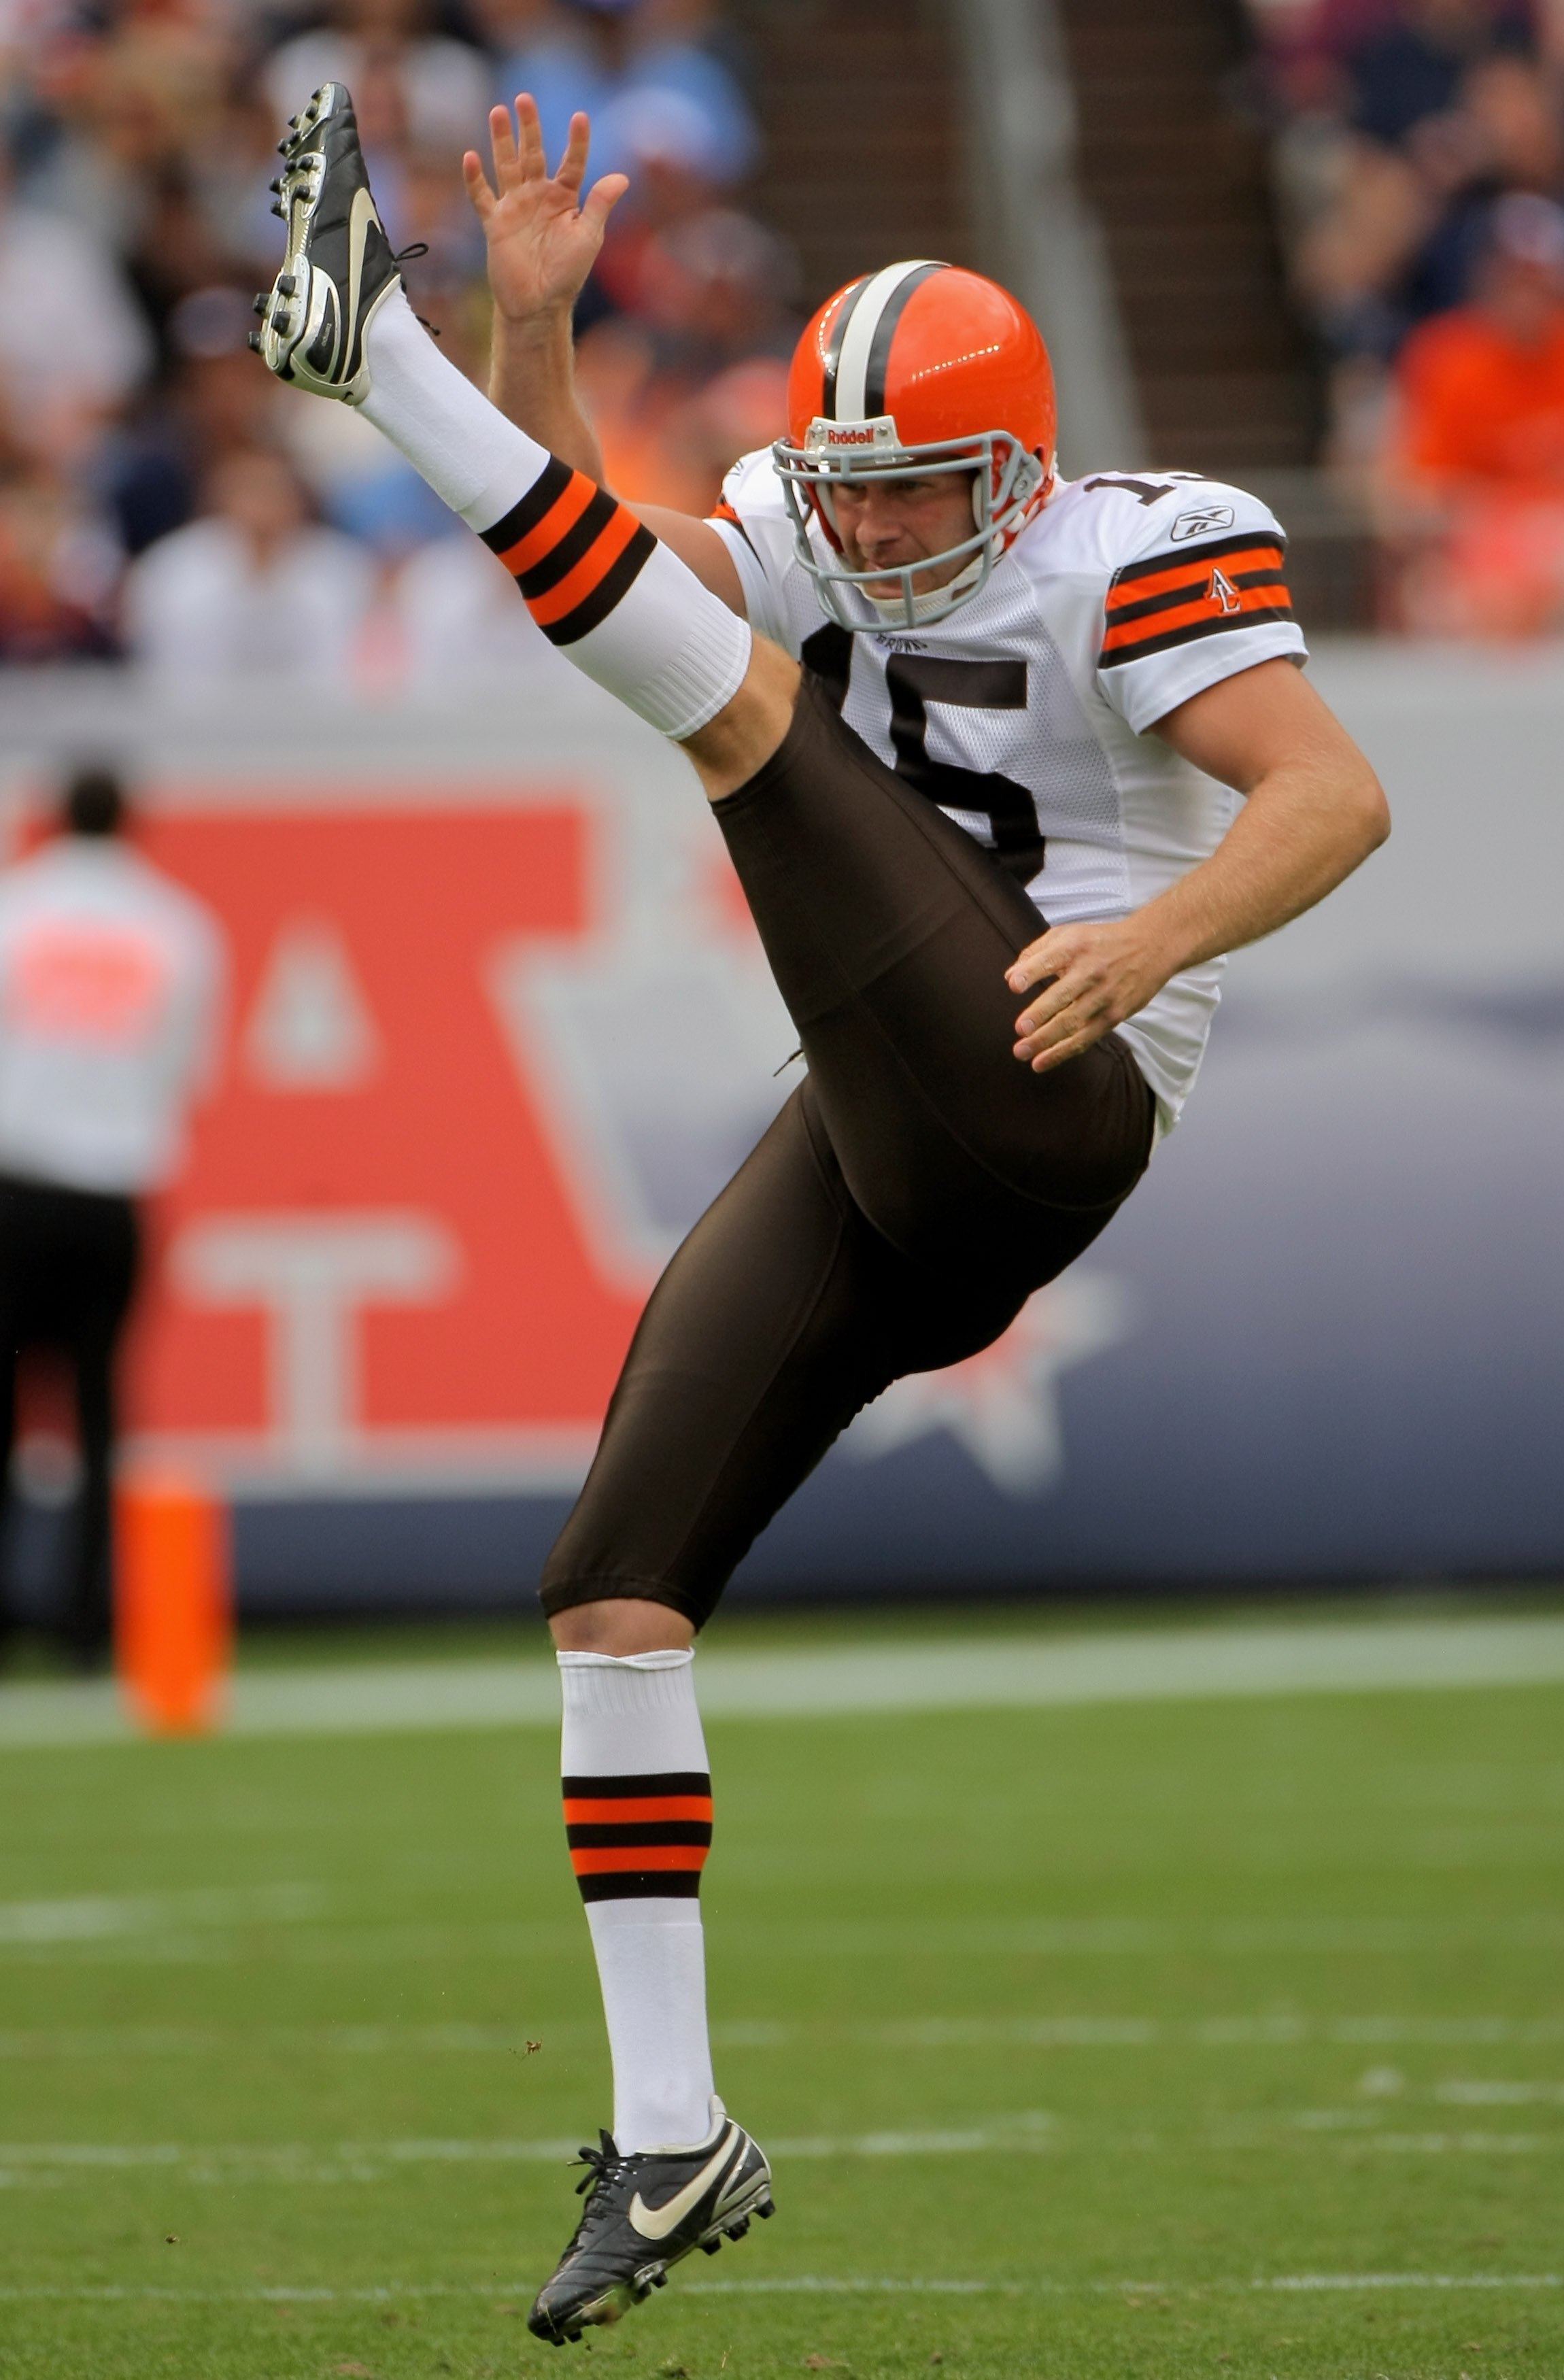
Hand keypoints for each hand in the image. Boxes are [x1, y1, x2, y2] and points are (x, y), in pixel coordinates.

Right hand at [463, 97, 627, 327]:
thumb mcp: (588, 237)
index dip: (576, 142)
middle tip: (525, 99)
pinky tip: (470, 157)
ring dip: (502, 140)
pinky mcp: (495, 223)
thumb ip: (600, 205)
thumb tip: (621, 178)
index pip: (571, 163)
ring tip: (498, 111)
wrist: (539, 305)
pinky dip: (475, 179)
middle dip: (529, 127)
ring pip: (506, 165)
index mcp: (564, 198)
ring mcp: (515, 207)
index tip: (580, 117)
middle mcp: (538, 196)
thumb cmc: (567, 274)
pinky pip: (482, 197)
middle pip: (533, 154)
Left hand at [1005, 916, 1173, 1070]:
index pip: (1050, 960)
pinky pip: (1085, 1038)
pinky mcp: (1114, 1015)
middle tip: (1020, 1029)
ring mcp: (1104, 995)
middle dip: (1040, 1014)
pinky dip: (1062, 1052)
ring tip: (1021, 1052)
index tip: (1014, 985)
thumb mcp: (1069, 934)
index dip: (1031, 972)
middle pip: (1062, 996)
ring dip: (1046, 1040)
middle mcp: (1090, 971)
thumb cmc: (1101, 942)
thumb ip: (1036, 953)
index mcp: (1075, 947)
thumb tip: (1010, 977)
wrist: (1150, 947)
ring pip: (1073, 1022)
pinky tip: (1041, 1061)